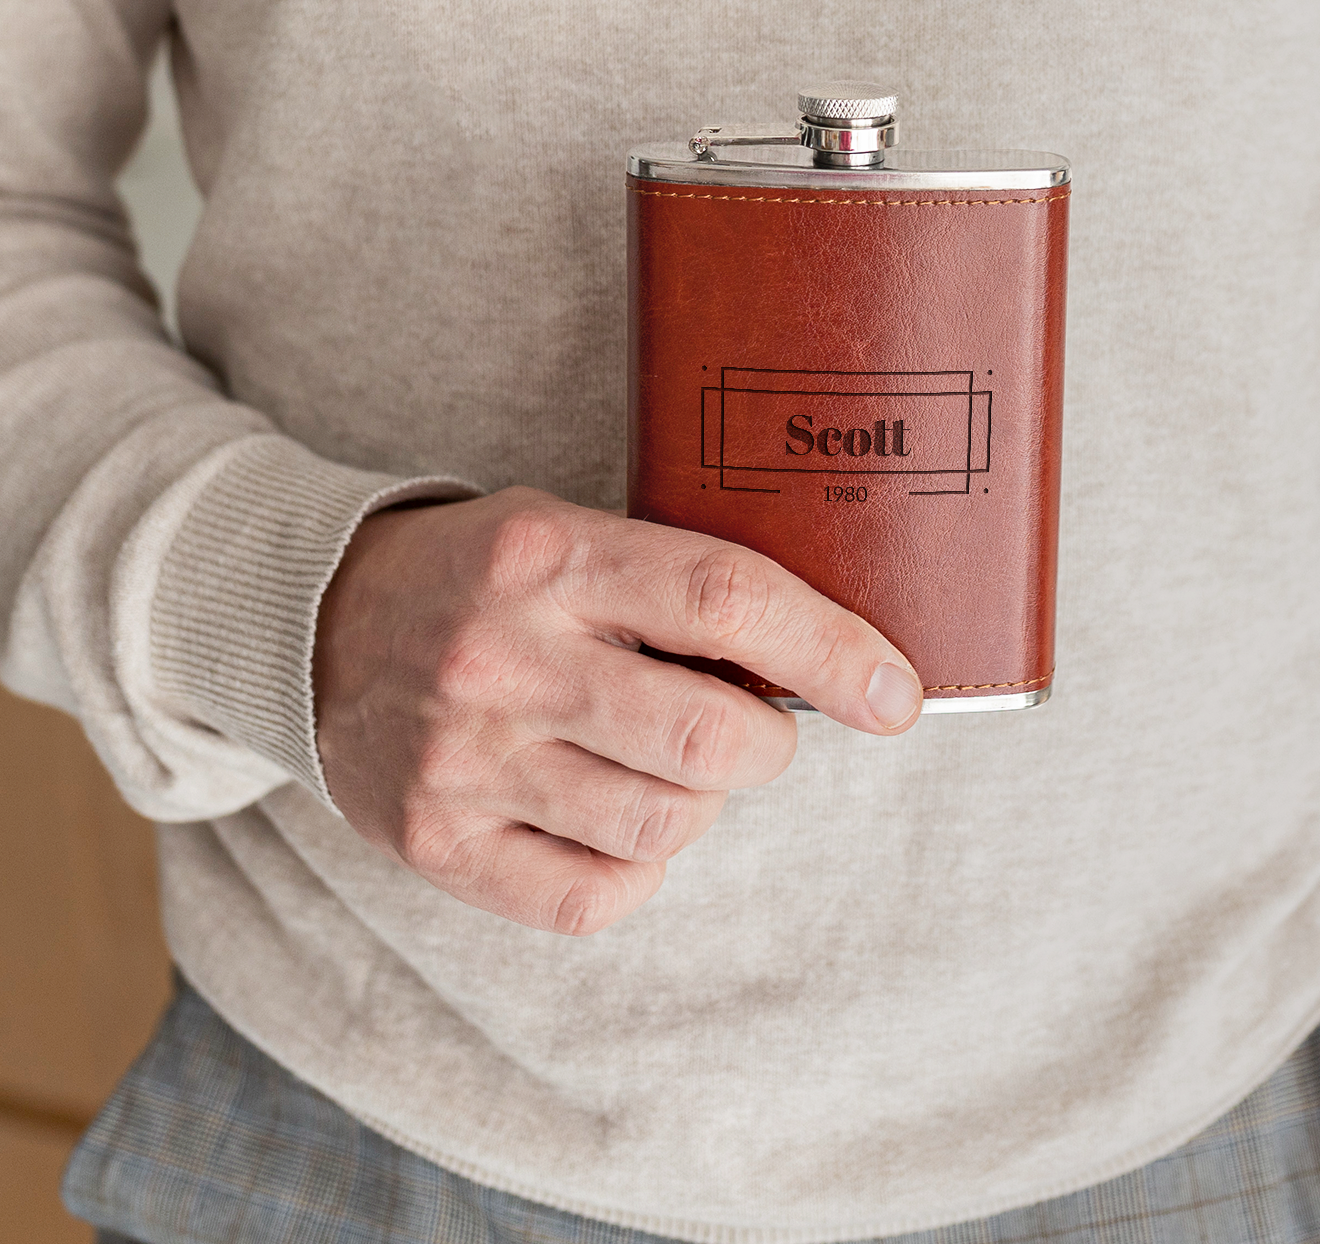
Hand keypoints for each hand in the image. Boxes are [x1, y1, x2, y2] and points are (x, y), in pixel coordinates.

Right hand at [312, 487, 921, 933]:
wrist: (316, 623)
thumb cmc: (486, 575)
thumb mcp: (573, 530)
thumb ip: (680, 584)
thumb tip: (830, 663)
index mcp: (551, 554)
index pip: (724, 598)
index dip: (831, 649)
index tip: (897, 692)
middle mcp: (504, 657)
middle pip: (709, 737)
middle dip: (769, 742)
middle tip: (754, 724)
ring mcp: (465, 759)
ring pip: (664, 823)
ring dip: (701, 800)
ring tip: (661, 757)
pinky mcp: (436, 842)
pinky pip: (594, 895)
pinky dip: (637, 864)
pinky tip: (612, 812)